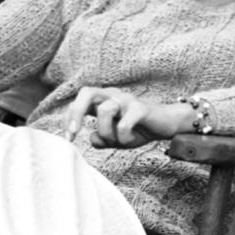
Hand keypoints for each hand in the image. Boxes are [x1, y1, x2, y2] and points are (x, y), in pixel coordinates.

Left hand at [64, 87, 193, 148]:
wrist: (167, 124)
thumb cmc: (139, 129)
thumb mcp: (116, 138)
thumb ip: (102, 139)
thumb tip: (91, 138)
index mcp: (103, 101)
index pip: (78, 102)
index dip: (68, 118)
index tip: (69, 138)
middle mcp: (112, 96)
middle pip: (86, 92)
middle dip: (75, 113)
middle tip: (73, 134)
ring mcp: (127, 100)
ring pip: (104, 110)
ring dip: (106, 132)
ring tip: (117, 141)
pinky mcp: (140, 108)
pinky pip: (124, 123)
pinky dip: (123, 137)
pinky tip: (130, 140)